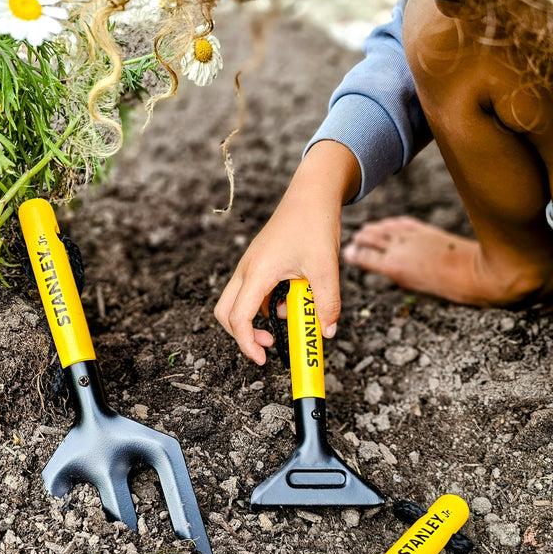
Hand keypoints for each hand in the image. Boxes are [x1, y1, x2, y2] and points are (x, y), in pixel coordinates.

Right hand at [214, 141, 360, 363]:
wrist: (311, 193)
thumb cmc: (314, 224)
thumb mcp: (325, 268)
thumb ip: (327, 303)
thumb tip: (327, 331)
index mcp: (257, 272)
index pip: (238, 318)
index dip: (247, 344)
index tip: (263, 359)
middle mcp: (247, 270)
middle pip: (225, 313)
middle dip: (243, 335)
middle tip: (269, 344)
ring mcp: (250, 266)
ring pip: (238, 303)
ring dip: (259, 318)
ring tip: (292, 313)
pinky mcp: (259, 264)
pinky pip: (253, 293)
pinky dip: (268, 304)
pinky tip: (293, 298)